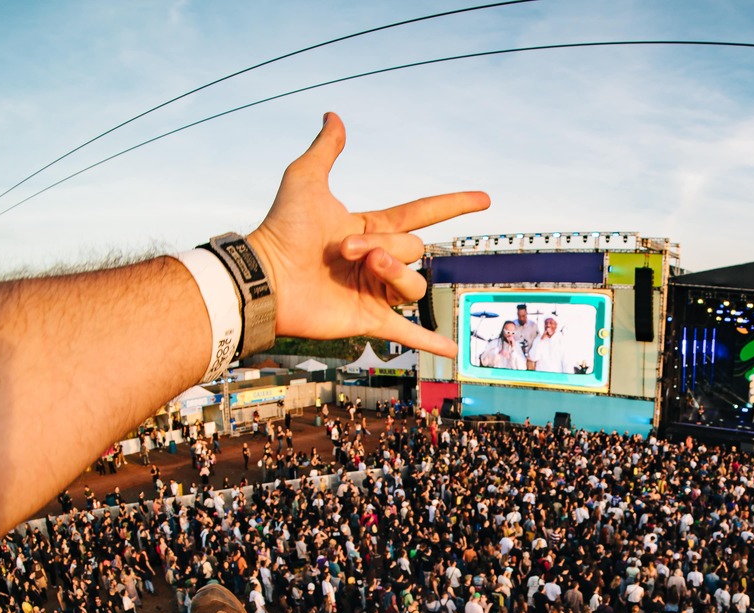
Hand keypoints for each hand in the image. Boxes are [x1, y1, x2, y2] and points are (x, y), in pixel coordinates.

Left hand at [248, 113, 489, 356]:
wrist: (269, 276)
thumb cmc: (283, 229)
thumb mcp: (306, 180)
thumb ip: (326, 150)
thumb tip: (333, 116)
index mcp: (371, 229)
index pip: (422, 214)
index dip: (453, 204)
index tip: (484, 199)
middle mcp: (378, 261)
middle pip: (413, 249)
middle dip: (385, 245)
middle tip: (345, 250)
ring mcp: (376, 292)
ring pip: (414, 284)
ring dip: (393, 273)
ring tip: (361, 269)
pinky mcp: (369, 319)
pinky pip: (407, 332)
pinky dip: (429, 342)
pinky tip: (453, 354)